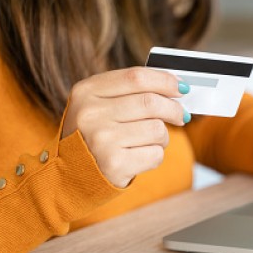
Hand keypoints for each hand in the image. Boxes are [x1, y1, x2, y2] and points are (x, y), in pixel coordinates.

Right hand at [62, 67, 188, 187]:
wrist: (70, 175)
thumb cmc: (94, 134)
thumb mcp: (100, 104)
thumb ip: (133, 91)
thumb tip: (178, 86)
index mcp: (87, 91)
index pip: (136, 77)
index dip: (165, 80)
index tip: (182, 88)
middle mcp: (91, 114)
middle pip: (151, 103)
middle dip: (174, 109)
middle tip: (180, 116)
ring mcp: (101, 140)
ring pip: (157, 129)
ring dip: (162, 136)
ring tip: (148, 141)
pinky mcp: (114, 164)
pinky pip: (155, 154)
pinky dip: (155, 155)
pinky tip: (139, 156)